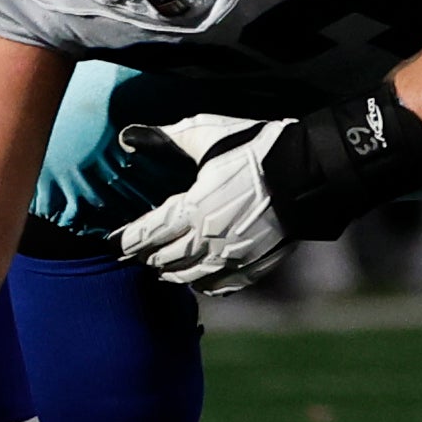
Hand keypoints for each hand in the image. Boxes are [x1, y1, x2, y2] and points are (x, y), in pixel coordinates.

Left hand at [106, 113, 297, 293]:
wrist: (308, 173)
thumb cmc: (255, 150)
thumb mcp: (207, 135)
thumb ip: (164, 138)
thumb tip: (127, 136)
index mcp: (191, 211)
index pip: (146, 235)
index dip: (126, 240)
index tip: (113, 242)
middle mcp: (207, 242)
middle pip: (163, 260)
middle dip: (147, 255)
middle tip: (139, 251)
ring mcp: (231, 259)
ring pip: (187, 278)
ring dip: (171, 272)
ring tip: (163, 266)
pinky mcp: (253, 268)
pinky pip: (219, 286)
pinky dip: (203, 284)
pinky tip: (200, 276)